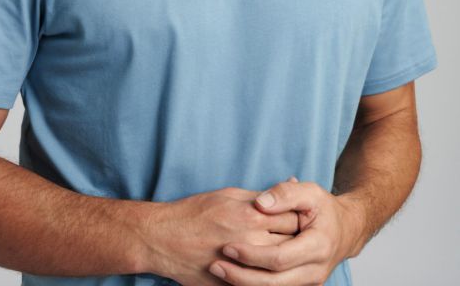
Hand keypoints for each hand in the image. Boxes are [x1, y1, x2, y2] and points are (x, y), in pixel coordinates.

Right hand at [140, 177, 299, 285]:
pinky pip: (261, 284)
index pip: (291, 216)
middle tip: (305, 236)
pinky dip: (271, 278)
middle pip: (290, 243)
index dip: (300, 216)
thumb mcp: (228, 195)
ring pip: (279, 267)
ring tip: (293, 255)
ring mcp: (243, 266)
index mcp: (250, 216)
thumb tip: (280, 194)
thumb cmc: (195, 212)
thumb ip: (257, 197)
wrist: (164, 239)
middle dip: (299, 239)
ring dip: (289, 261)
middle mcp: (250, 241)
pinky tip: (274, 273)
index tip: (305, 216)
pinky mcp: (233, 284)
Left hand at [207, 180, 361, 285]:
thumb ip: (285, 193)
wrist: (346, 230)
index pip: (279, 258)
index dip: (252, 254)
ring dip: (243, 284)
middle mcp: (314, 271)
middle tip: (215, 264)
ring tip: (217, 270)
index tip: (227, 246)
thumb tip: (261, 203)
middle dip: (241, 276)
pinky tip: (232, 278)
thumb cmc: (324, 208)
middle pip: (273, 282)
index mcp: (317, 247)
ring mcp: (308, 283)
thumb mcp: (309, 192)